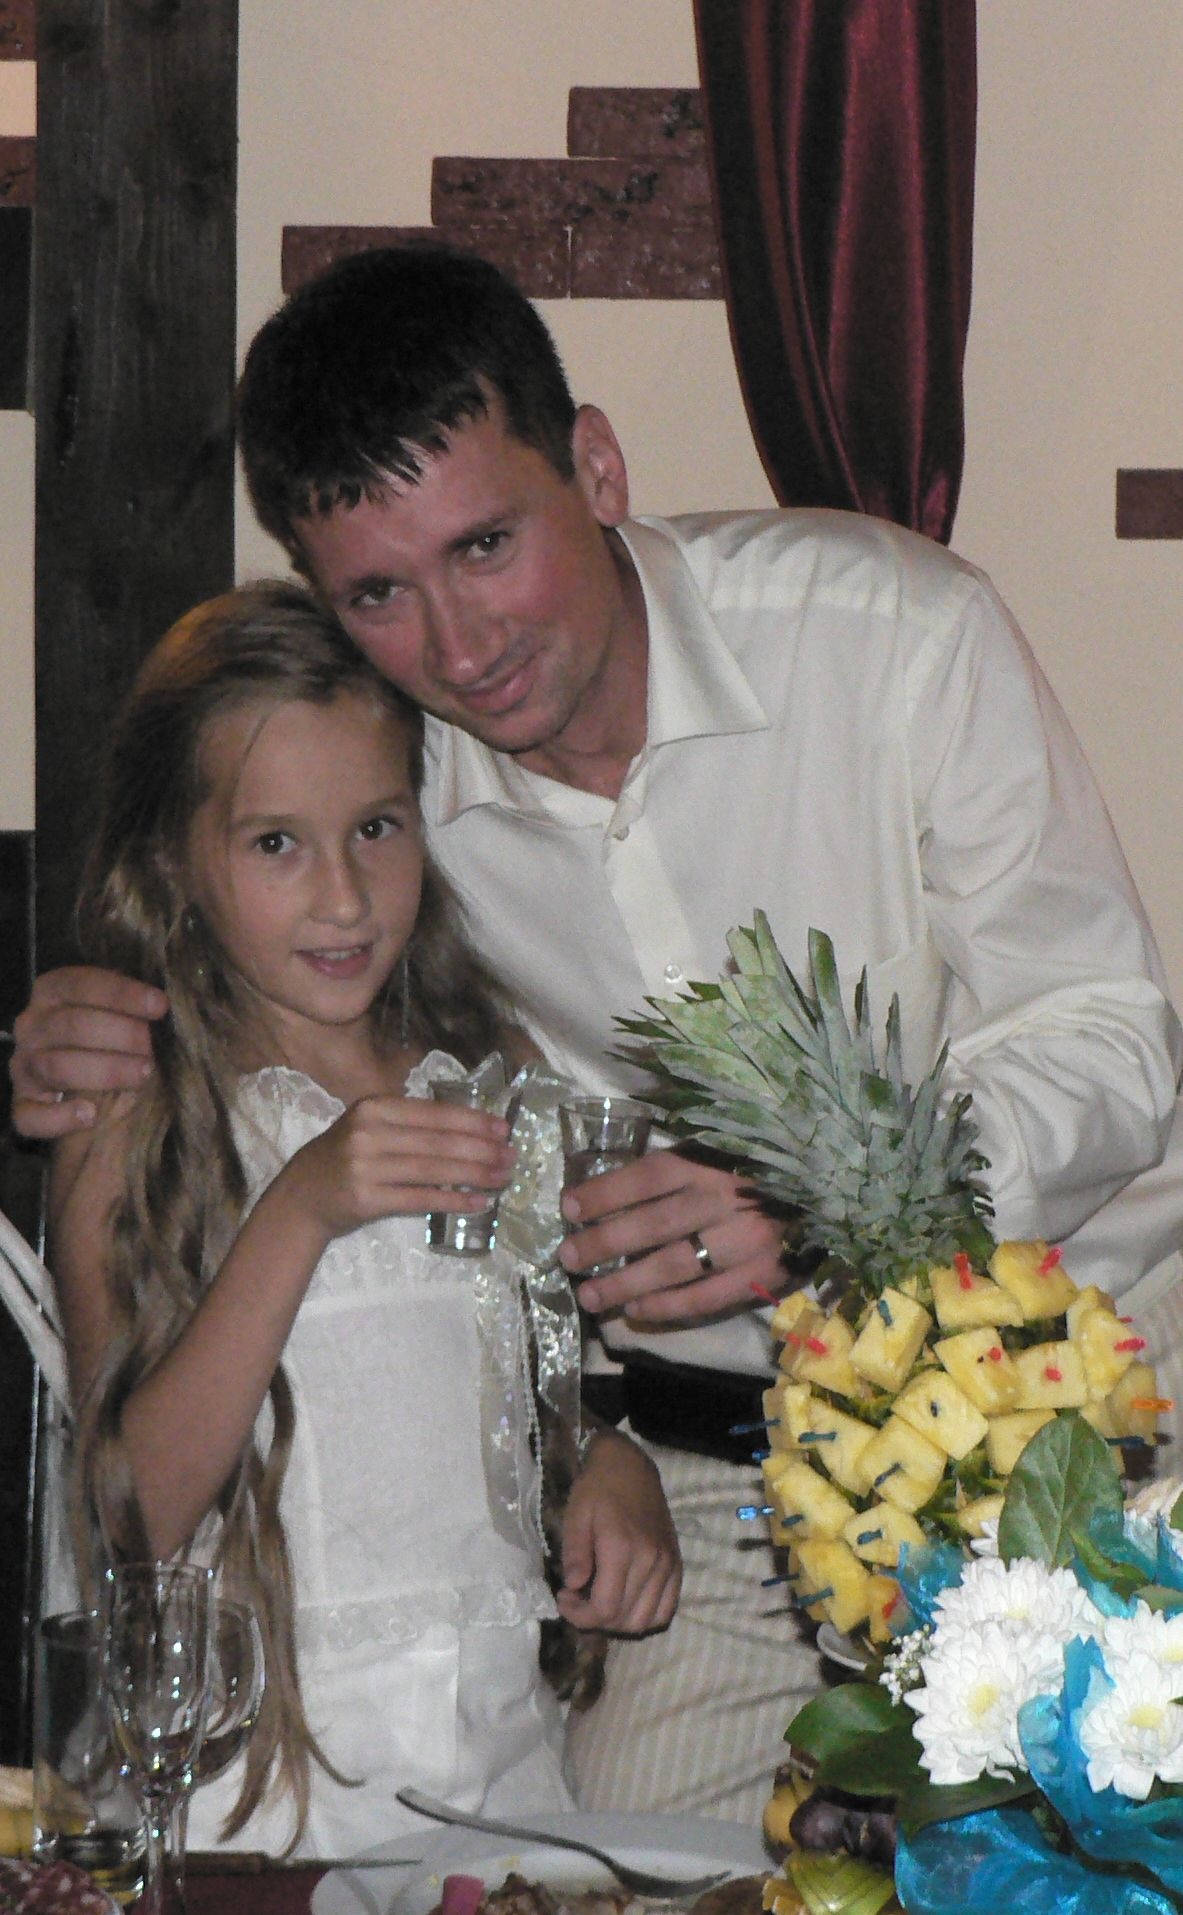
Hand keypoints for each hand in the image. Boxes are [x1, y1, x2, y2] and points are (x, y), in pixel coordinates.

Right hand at [10, 967, 166, 1137]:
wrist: (82, 1082)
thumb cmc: (109, 1038)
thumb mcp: (116, 1012)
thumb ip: (132, 1008)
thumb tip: (164, 1008)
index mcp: (52, 992)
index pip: (81, 985)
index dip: (122, 994)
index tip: (160, 1006)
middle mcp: (32, 1026)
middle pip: (71, 1024)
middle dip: (119, 1034)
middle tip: (152, 1048)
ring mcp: (23, 1067)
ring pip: (57, 1066)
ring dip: (104, 1071)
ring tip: (142, 1075)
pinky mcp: (22, 1106)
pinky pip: (30, 1115)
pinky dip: (59, 1117)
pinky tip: (91, 1115)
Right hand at [275, 1093, 515, 1240]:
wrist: (302, 1196)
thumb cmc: (345, 1157)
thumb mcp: (370, 1127)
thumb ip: (410, 1123)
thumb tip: (471, 1129)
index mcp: (375, 1107)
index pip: (434, 1114)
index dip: (473, 1121)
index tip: (503, 1128)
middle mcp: (369, 1132)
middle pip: (438, 1142)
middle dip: (482, 1149)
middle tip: (512, 1156)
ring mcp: (366, 1166)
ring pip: (434, 1170)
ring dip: (475, 1174)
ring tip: (503, 1179)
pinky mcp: (367, 1198)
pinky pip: (420, 1199)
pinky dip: (453, 1201)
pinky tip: (478, 1202)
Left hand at [556, 1430, 680, 1634]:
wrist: (630, 1466)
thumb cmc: (597, 1488)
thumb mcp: (576, 1514)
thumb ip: (575, 1553)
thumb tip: (574, 1587)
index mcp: (622, 1547)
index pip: (605, 1608)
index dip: (580, 1616)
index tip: (563, 1599)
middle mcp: (651, 1560)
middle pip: (625, 1619)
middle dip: (594, 1620)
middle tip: (577, 1600)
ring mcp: (668, 1564)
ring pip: (647, 1620)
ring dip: (619, 1623)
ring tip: (600, 1603)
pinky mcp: (677, 1564)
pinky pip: (667, 1609)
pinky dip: (645, 1617)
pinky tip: (626, 1603)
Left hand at [558, 1151, 786, 1323]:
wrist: (831, 1193)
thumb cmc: (763, 1167)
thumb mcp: (722, 1147)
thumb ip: (679, 1162)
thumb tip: (614, 1184)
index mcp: (714, 1162)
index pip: (649, 1176)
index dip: (605, 1192)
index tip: (568, 1206)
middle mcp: (727, 1200)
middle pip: (653, 1224)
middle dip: (603, 1243)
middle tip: (566, 1257)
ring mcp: (746, 1241)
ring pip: (675, 1266)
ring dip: (626, 1283)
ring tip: (590, 1295)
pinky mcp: (763, 1275)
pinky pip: (707, 1298)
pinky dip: (668, 1307)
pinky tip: (636, 1311)